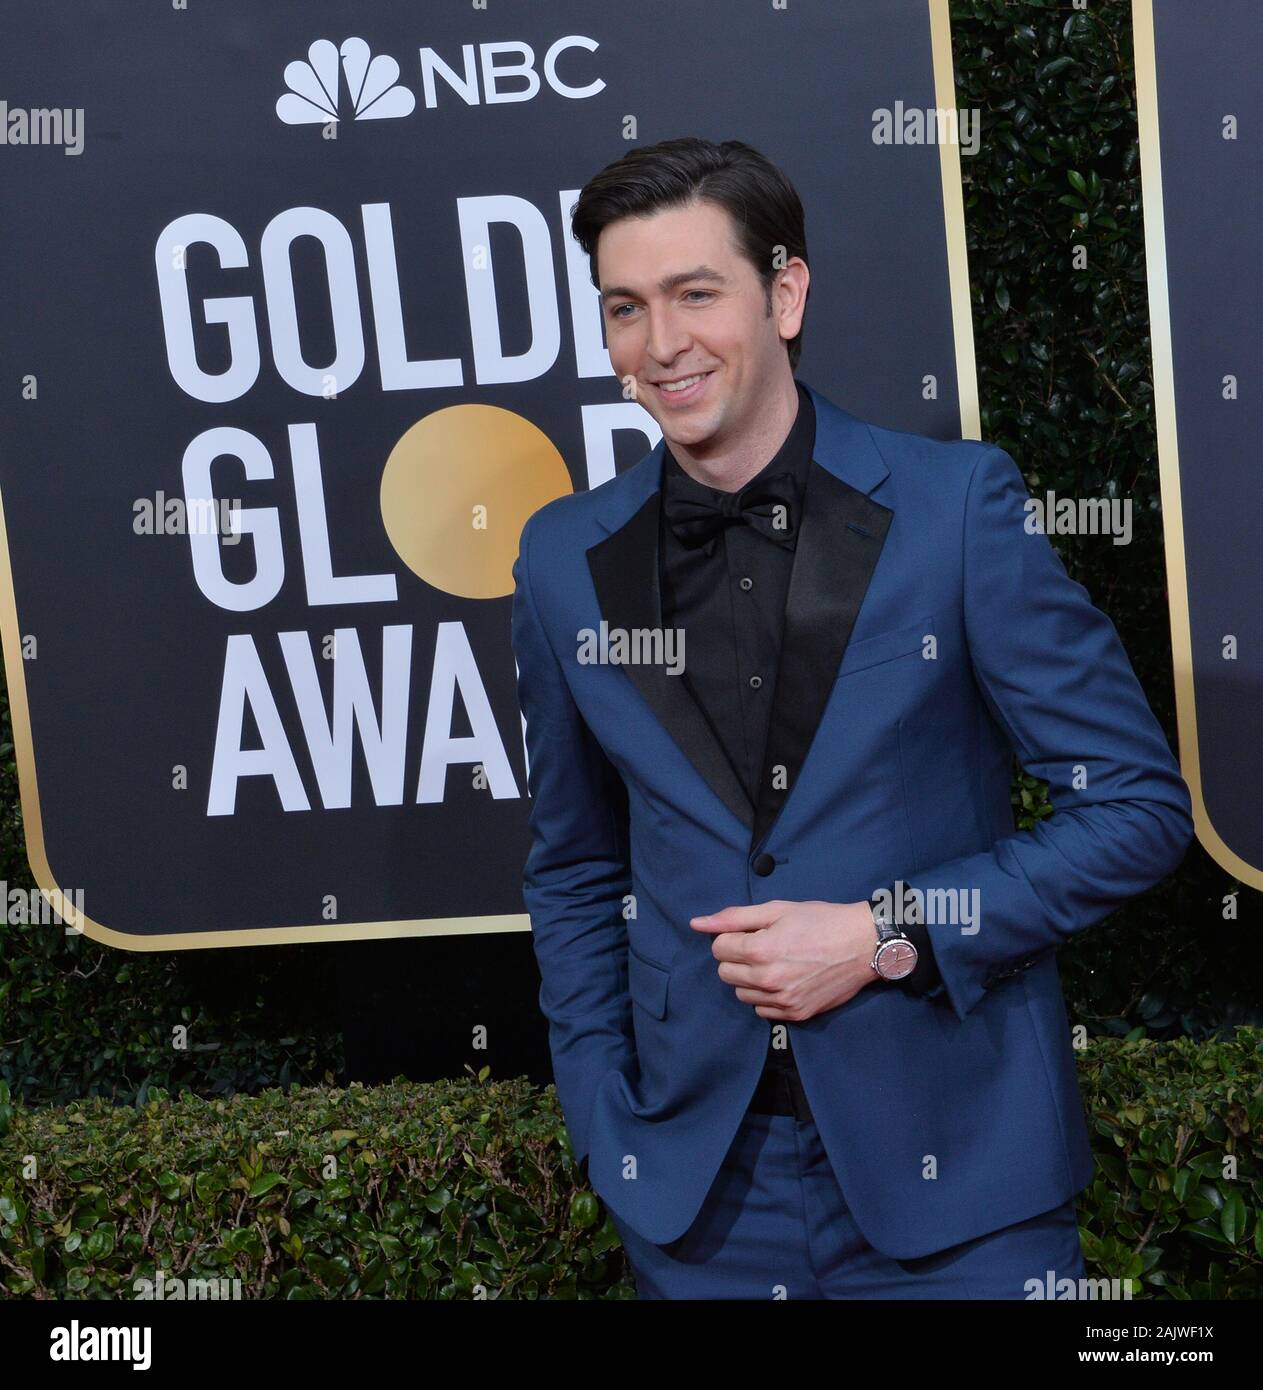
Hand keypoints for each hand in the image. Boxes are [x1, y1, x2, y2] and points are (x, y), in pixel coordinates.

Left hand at [689, 899, 878, 1021]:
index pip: (718, 949)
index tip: (751, 933)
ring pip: (742, 994)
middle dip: (737, 958)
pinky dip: (766, 997)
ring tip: (774, 963)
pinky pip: (762, 1011)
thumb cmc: (820, 920)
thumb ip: (734, 917)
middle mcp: (768, 980)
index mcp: (760, 950)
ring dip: (749, 979)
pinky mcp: (796, 1014)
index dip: (731, 937)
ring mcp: (783, 1001)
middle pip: (725, 973)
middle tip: (762, 947)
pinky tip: (784, 980)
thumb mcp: (777, 910)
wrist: (863, 944)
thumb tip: (696, 924)